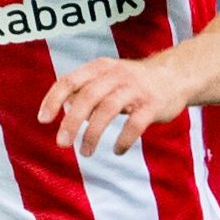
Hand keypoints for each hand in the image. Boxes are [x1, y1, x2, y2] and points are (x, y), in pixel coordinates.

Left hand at [38, 54, 195, 157]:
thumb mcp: (107, 78)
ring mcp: (136, 88)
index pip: (69, 81)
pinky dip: (123, 140)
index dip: (53, 100)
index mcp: (100, 67)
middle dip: (71, 122)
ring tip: (85, 152)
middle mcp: (117, 74)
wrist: (175, 76)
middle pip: (87, 96)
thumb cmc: (133, 82)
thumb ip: (84, 89)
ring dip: (92, 134)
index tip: (43, 120)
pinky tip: (117, 150)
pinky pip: (135, 124)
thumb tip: (61, 108)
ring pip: (108, 110)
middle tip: (61, 143)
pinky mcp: (153, 104)